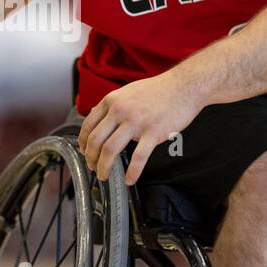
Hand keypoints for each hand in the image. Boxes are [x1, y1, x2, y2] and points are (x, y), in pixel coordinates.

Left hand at [77, 71, 202, 185]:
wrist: (184, 86)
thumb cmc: (158, 90)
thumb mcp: (128, 91)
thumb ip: (112, 105)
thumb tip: (96, 117)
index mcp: (112, 101)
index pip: (88, 125)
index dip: (82, 142)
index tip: (84, 152)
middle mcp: (120, 111)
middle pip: (95, 140)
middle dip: (91, 158)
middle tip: (93, 167)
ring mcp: (136, 122)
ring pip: (110, 150)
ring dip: (104, 167)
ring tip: (104, 175)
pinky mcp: (153, 133)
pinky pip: (139, 157)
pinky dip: (132, 172)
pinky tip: (129, 180)